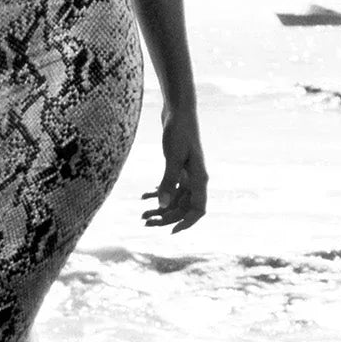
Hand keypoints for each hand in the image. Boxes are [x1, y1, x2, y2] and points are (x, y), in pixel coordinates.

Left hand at [142, 106, 207, 233]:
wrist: (178, 110)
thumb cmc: (179, 131)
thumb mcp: (172, 157)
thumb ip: (169, 181)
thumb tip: (163, 206)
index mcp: (199, 179)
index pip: (198, 210)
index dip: (187, 223)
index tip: (171, 231)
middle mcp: (195, 179)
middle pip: (182, 207)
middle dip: (165, 217)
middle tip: (144, 222)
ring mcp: (186, 173)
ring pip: (175, 199)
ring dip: (160, 208)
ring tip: (141, 214)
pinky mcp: (178, 167)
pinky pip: (170, 187)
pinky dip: (158, 193)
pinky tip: (143, 196)